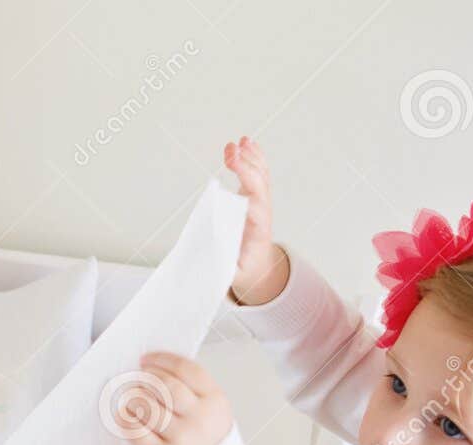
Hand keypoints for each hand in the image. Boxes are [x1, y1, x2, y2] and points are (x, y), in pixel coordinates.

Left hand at [117, 353, 232, 444]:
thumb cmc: (205, 440)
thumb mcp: (210, 410)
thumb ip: (190, 389)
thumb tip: (150, 368)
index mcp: (216, 402)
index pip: (186, 370)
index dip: (162, 360)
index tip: (146, 360)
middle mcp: (201, 420)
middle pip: (165, 386)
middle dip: (146, 379)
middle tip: (137, 381)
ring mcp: (183, 440)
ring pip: (148, 407)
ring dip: (134, 398)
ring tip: (132, 399)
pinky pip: (136, 432)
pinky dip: (125, 419)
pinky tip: (126, 416)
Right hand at [223, 136, 288, 306]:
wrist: (258, 265)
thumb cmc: (244, 268)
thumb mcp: (234, 274)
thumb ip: (224, 267)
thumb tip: (210, 257)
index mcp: (258, 230)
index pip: (256, 204)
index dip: (247, 187)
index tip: (235, 178)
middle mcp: (262, 212)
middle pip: (259, 184)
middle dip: (246, 167)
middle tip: (230, 153)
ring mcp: (261, 201)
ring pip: (260, 174)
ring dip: (250, 157)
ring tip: (239, 142)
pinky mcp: (255, 195)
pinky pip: (258, 172)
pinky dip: (253, 156)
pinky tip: (245, 142)